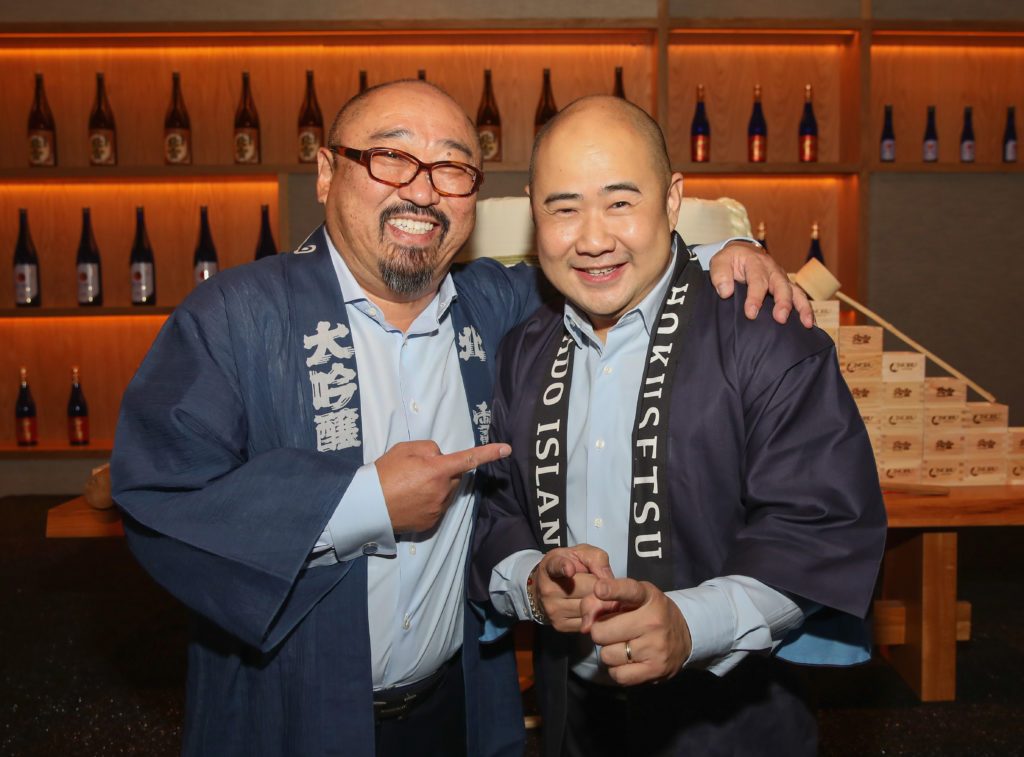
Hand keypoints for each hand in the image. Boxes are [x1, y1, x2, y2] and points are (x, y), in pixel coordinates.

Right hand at [376, 440, 510, 532]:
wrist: (367, 507)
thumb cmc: (383, 474)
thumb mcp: (404, 449)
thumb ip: (428, 448)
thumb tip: (441, 456)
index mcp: (436, 470)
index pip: (468, 459)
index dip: (489, 453)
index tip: (506, 449)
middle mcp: (441, 491)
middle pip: (455, 476)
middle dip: (445, 471)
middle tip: (419, 471)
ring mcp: (437, 509)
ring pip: (448, 492)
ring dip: (438, 487)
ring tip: (412, 487)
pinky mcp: (431, 522)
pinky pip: (438, 507)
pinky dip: (430, 502)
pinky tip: (412, 500)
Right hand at [534, 545, 614, 632]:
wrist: (547, 587)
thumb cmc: (569, 566)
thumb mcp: (580, 553)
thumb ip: (596, 558)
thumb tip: (608, 580)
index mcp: (551, 566)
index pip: (556, 566)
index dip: (564, 567)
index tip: (570, 570)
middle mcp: (548, 589)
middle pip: (589, 589)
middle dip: (600, 585)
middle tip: (597, 583)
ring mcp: (553, 609)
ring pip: (591, 607)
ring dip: (601, 601)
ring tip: (594, 594)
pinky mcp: (561, 625)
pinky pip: (590, 622)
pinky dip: (596, 615)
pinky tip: (592, 607)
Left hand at [580, 578, 691, 685]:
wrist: (684, 637)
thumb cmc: (649, 614)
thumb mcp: (632, 598)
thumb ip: (603, 601)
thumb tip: (585, 623)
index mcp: (648, 597)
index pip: (628, 590)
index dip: (612, 590)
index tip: (599, 589)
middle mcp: (653, 621)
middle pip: (601, 631)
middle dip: (600, 632)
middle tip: (612, 630)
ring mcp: (656, 647)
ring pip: (607, 655)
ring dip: (609, 652)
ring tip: (623, 644)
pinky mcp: (655, 670)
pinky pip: (618, 675)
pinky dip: (617, 669)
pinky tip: (627, 660)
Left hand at [708, 240, 814, 327]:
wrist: (742, 252)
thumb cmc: (730, 260)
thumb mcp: (719, 262)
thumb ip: (720, 276)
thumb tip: (726, 292)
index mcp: (755, 263)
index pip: (757, 280)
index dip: (755, 297)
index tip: (751, 313)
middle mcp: (772, 270)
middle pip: (781, 285)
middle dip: (783, 302)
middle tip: (780, 319)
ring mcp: (781, 278)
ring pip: (796, 291)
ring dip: (802, 307)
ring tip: (807, 323)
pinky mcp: (786, 286)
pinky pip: (800, 297)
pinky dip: (807, 310)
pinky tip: (812, 324)